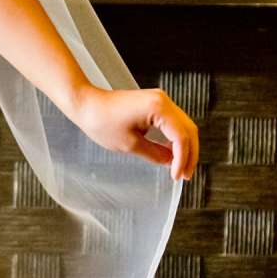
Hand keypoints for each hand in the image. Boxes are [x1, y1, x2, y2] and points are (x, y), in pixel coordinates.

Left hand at [70, 85, 197, 180]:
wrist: (86, 104)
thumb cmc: (102, 121)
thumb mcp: (130, 145)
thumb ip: (155, 154)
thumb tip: (170, 162)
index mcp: (159, 108)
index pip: (181, 137)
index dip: (182, 159)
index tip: (177, 176)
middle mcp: (164, 101)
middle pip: (189, 130)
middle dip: (190, 154)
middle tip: (185, 175)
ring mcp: (160, 101)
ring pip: (184, 126)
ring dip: (185, 147)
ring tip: (181, 168)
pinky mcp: (155, 104)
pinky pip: (173, 123)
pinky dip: (176, 139)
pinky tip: (172, 154)